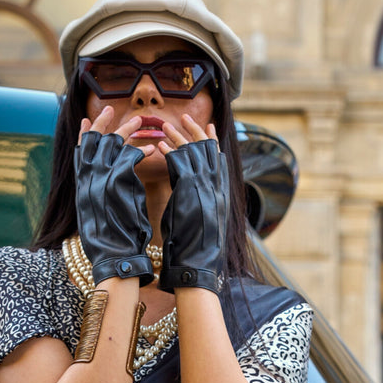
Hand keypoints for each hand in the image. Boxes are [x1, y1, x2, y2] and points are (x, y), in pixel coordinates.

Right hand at [74, 108, 154, 285]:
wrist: (113, 259)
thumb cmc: (111, 242)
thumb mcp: (98, 215)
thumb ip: (100, 196)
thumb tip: (107, 186)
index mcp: (81, 187)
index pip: (79, 153)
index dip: (84, 135)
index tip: (86, 120)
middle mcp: (86, 180)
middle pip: (92, 141)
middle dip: (102, 122)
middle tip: (111, 108)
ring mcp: (99, 181)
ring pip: (111, 145)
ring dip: (125, 131)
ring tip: (139, 120)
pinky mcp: (115, 185)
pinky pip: (129, 159)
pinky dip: (141, 152)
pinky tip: (152, 148)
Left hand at [157, 120, 228, 294]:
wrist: (198, 266)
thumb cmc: (197, 250)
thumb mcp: (201, 222)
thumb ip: (200, 203)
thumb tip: (195, 195)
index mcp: (221, 194)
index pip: (218, 160)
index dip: (211, 142)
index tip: (206, 127)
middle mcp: (217, 188)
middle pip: (208, 150)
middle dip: (195, 131)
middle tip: (184, 115)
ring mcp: (206, 189)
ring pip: (193, 153)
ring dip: (179, 137)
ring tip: (166, 124)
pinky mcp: (192, 193)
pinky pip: (180, 166)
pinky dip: (171, 154)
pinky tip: (161, 145)